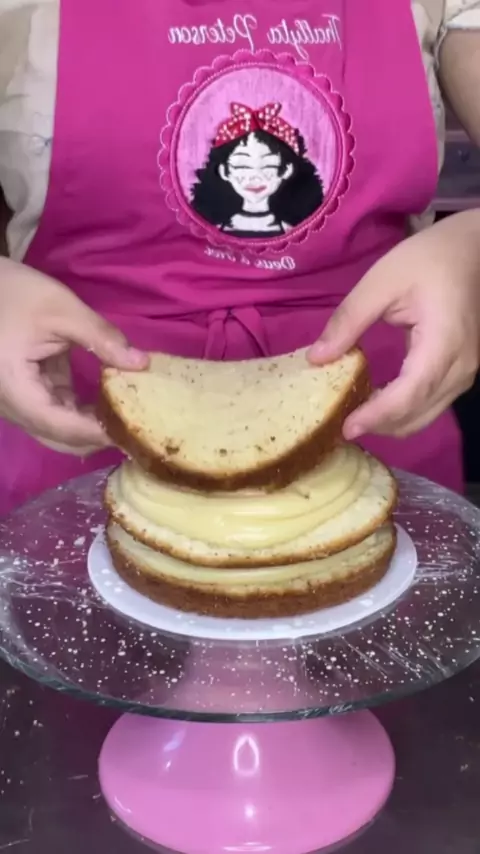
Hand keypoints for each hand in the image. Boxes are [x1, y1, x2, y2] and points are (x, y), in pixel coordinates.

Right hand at [0, 258, 147, 453]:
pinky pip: (53, 412)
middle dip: (98, 437)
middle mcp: (12, 406)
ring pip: (57, 430)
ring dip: (90, 425)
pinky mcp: (24, 392)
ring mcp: (16, 402)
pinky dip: (79, 411)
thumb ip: (101, 338)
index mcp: (16, 390)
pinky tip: (107, 401)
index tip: (135, 431)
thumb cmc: (12, 292)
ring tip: (128, 415)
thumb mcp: (61, 309)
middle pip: (60, 439)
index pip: (62, 427)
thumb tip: (142, 364)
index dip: (99, 433)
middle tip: (137, 428)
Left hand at [309, 211, 479, 438]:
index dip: (377, 415)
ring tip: (352, 416)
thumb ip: (348, 321)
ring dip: (390, 423)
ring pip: (426, 415)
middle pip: (418, 413)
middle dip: (379, 426)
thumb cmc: (428, 259)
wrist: (470, 250)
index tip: (346, 427)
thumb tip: (316, 358)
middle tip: (339, 426)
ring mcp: (464, 373)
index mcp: (443, 342)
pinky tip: (374, 404)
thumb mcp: (381, 282)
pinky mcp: (459, 372)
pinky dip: (402, 412)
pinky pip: (430, 404)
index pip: (409, 393)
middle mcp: (460, 366)